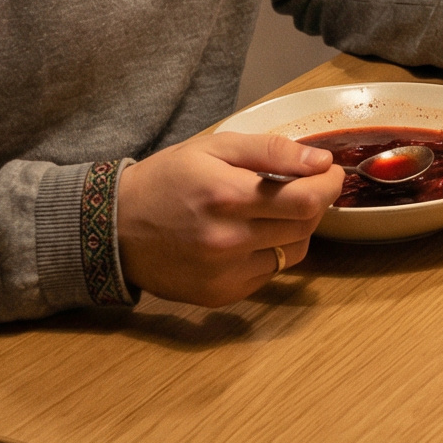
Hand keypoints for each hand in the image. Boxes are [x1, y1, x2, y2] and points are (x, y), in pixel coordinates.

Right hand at [116, 132, 343, 306]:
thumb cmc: (167, 179)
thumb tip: (319, 161)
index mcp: (227, 195)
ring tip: (275, 210)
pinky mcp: (221, 295)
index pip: (306, 199)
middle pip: (305, 225)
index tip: (328, 171)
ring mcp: (225, 273)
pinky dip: (272, 252)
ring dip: (297, 228)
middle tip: (302, 185)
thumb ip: (271, 151)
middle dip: (315, 202)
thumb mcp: (214, 147)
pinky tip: (251, 235)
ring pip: (294, 252)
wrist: (115, 228)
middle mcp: (228, 240)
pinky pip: (269, 273)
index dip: (328, 184)